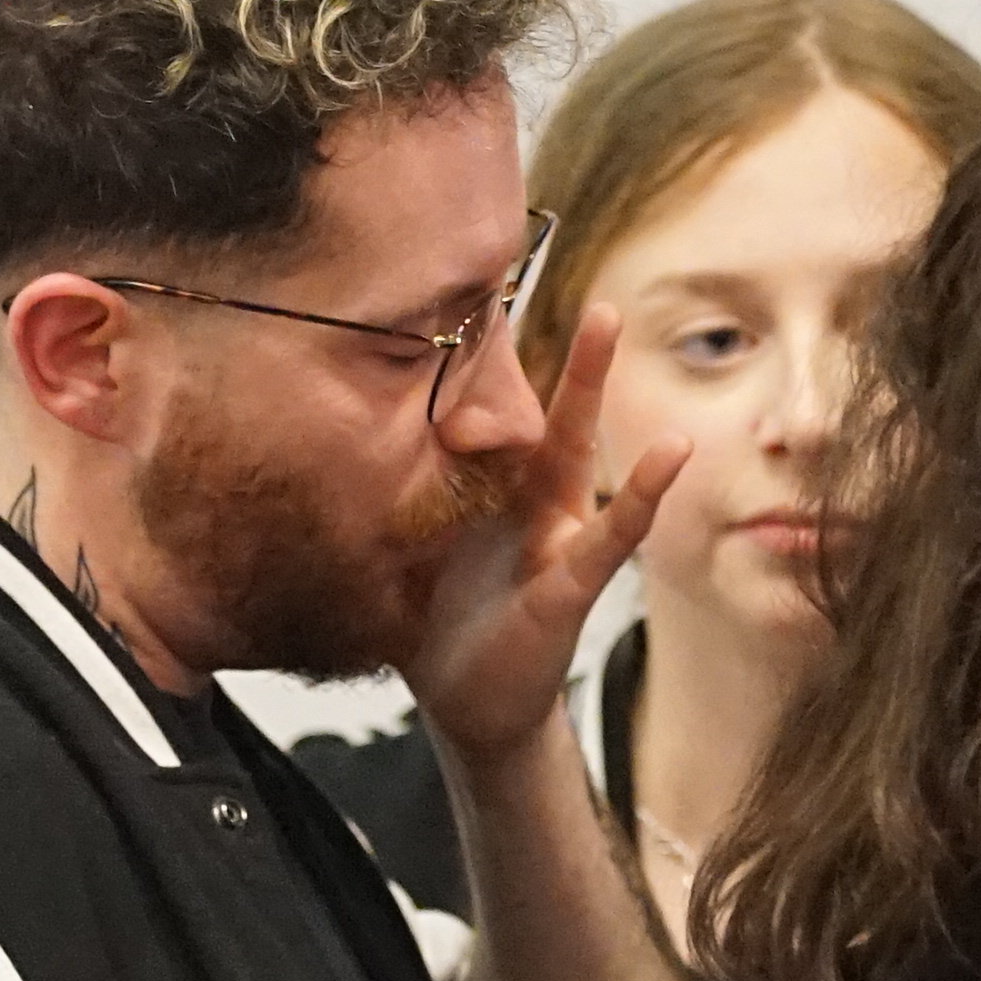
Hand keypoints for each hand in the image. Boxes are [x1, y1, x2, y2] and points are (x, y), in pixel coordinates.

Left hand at [406, 303, 687, 755]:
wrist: (467, 705)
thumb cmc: (444, 623)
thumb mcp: (407, 548)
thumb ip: (391, 498)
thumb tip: (312, 440)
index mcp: (494, 491)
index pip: (494, 411)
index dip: (484, 355)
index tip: (472, 286)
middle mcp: (532, 503)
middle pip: (547, 410)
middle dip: (558, 345)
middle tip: (573, 274)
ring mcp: (556, 537)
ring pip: (575, 448)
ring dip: (589, 385)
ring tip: (607, 320)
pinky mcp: (570, 585)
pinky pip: (610, 537)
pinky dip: (640, 494)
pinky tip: (667, 454)